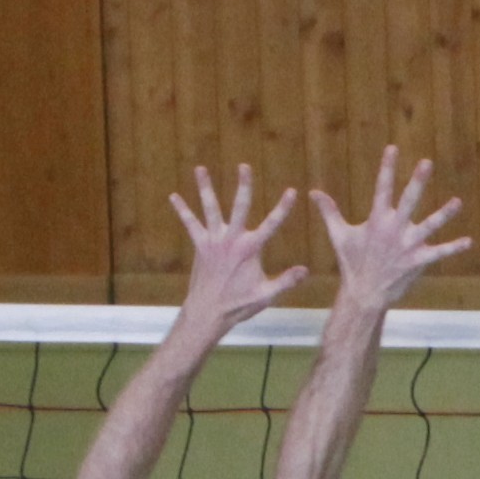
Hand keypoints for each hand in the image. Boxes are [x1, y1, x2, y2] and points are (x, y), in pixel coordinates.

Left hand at [169, 166, 307, 336]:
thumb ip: (286, 281)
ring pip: (210, 208)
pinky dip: (182, 210)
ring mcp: (214, 240)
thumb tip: (305, 271)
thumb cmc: (238, 305)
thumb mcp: (266, 295)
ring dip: (205, 187)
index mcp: (250, 249)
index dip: (283, 207)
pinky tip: (173, 197)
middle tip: (244, 166)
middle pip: (240, 206)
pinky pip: (190, 224)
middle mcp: (232, 239)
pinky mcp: (200, 245)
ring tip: (200, 168)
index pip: (272, 224)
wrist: (208, 312)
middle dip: (244, 185)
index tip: (292, 191)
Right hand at [313, 147, 469, 312]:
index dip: (387, 168)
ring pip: (429, 225)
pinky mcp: (417, 262)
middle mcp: (394, 229)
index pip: (382, 188)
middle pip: (408, 200)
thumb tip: (313, 192)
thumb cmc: (352, 264)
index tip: (393, 148)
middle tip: (427, 162)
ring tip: (458, 202)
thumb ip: (329, 212)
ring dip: (444, 214)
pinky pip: (438, 253)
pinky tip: (468, 241)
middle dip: (418, 181)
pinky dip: (453, 248)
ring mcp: (408, 246)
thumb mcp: (339, 236)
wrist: (364, 294)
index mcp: (377, 220)